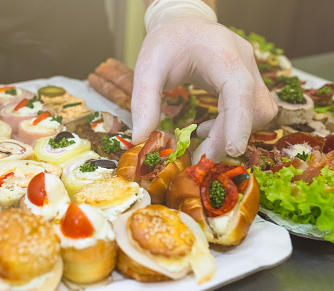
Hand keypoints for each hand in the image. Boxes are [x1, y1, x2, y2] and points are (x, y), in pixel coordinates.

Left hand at [131, 1, 276, 162]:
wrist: (182, 21)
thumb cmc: (165, 41)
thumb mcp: (147, 68)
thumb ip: (144, 102)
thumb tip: (141, 139)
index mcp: (221, 53)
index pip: (240, 90)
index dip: (239, 122)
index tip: (231, 151)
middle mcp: (244, 61)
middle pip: (256, 106)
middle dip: (232, 136)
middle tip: (202, 157)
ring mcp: (250, 71)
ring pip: (260, 111)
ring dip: (235, 132)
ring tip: (202, 136)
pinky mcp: (248, 81)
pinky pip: (252, 110)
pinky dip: (235, 125)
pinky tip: (208, 128)